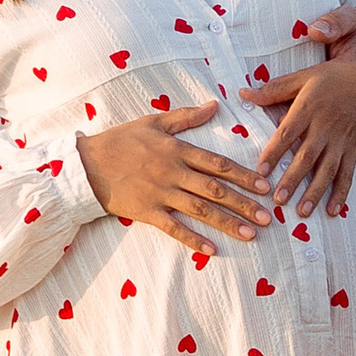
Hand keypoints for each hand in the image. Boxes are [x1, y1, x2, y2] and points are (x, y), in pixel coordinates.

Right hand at [80, 102, 276, 259]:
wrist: (86, 164)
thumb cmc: (120, 141)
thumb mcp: (153, 122)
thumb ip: (186, 116)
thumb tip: (215, 105)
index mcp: (177, 150)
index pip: (218, 163)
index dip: (243, 174)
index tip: (264, 185)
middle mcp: (173, 172)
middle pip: (216, 189)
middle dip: (244, 203)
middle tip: (269, 217)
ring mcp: (160, 193)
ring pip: (201, 209)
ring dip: (227, 222)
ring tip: (251, 234)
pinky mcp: (147, 212)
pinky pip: (174, 228)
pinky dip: (193, 239)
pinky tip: (211, 250)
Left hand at [255, 9, 355, 217]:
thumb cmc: (336, 79)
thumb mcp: (304, 77)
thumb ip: (274, 89)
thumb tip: (243, 92)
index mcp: (308, 109)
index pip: (287, 134)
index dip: (273, 153)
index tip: (259, 172)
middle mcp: (324, 128)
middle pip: (306, 157)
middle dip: (292, 180)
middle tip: (278, 200)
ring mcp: (341, 141)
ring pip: (327, 170)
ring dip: (315, 192)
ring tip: (302, 212)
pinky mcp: (355, 150)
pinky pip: (348, 174)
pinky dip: (341, 193)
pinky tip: (332, 211)